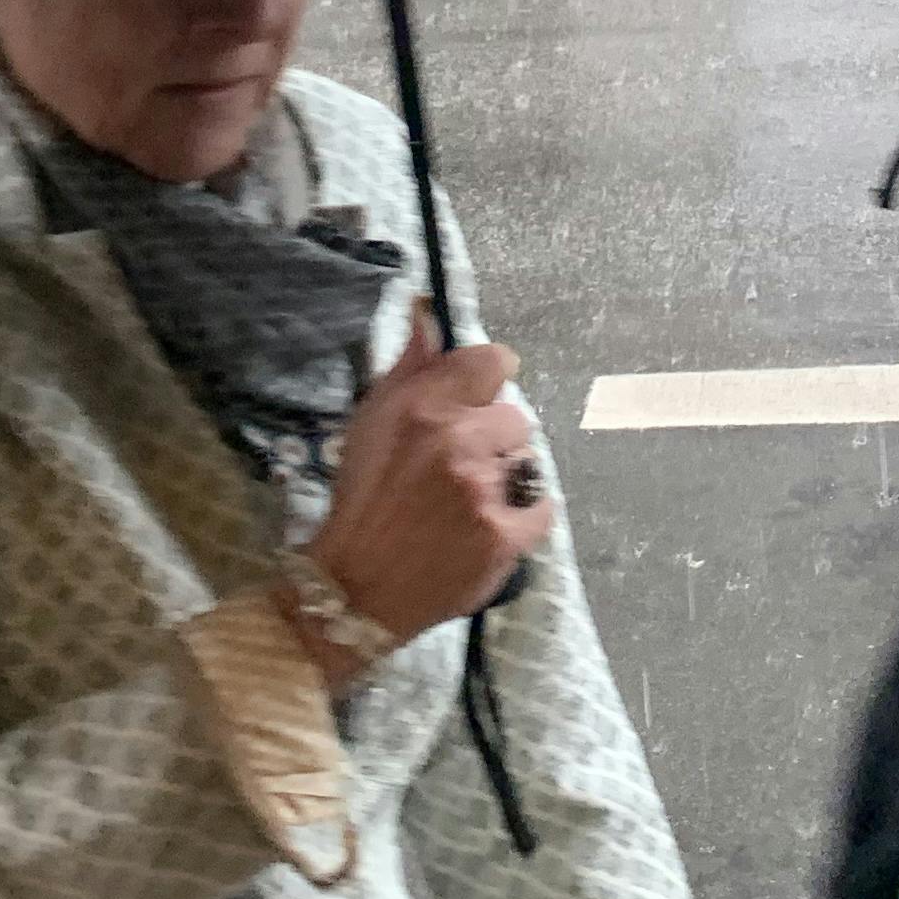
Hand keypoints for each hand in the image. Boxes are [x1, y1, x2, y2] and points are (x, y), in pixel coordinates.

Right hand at [301, 307, 551, 647]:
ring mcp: (486, 492)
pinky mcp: (505, 536)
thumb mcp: (370, 421)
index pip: (494, 361)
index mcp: (425, 408)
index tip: (476, 401)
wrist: (356, 588)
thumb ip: (410, 365)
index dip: (488, 380)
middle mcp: (459, 442)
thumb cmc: (363, 498)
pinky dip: (522, 517)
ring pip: (528, 463)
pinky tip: (488, 527)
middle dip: (493, 440)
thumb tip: (429, 311)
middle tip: (458, 468)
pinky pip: (542, 507)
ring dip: (506, 478)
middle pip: (515, 418)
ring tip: (467, 503)